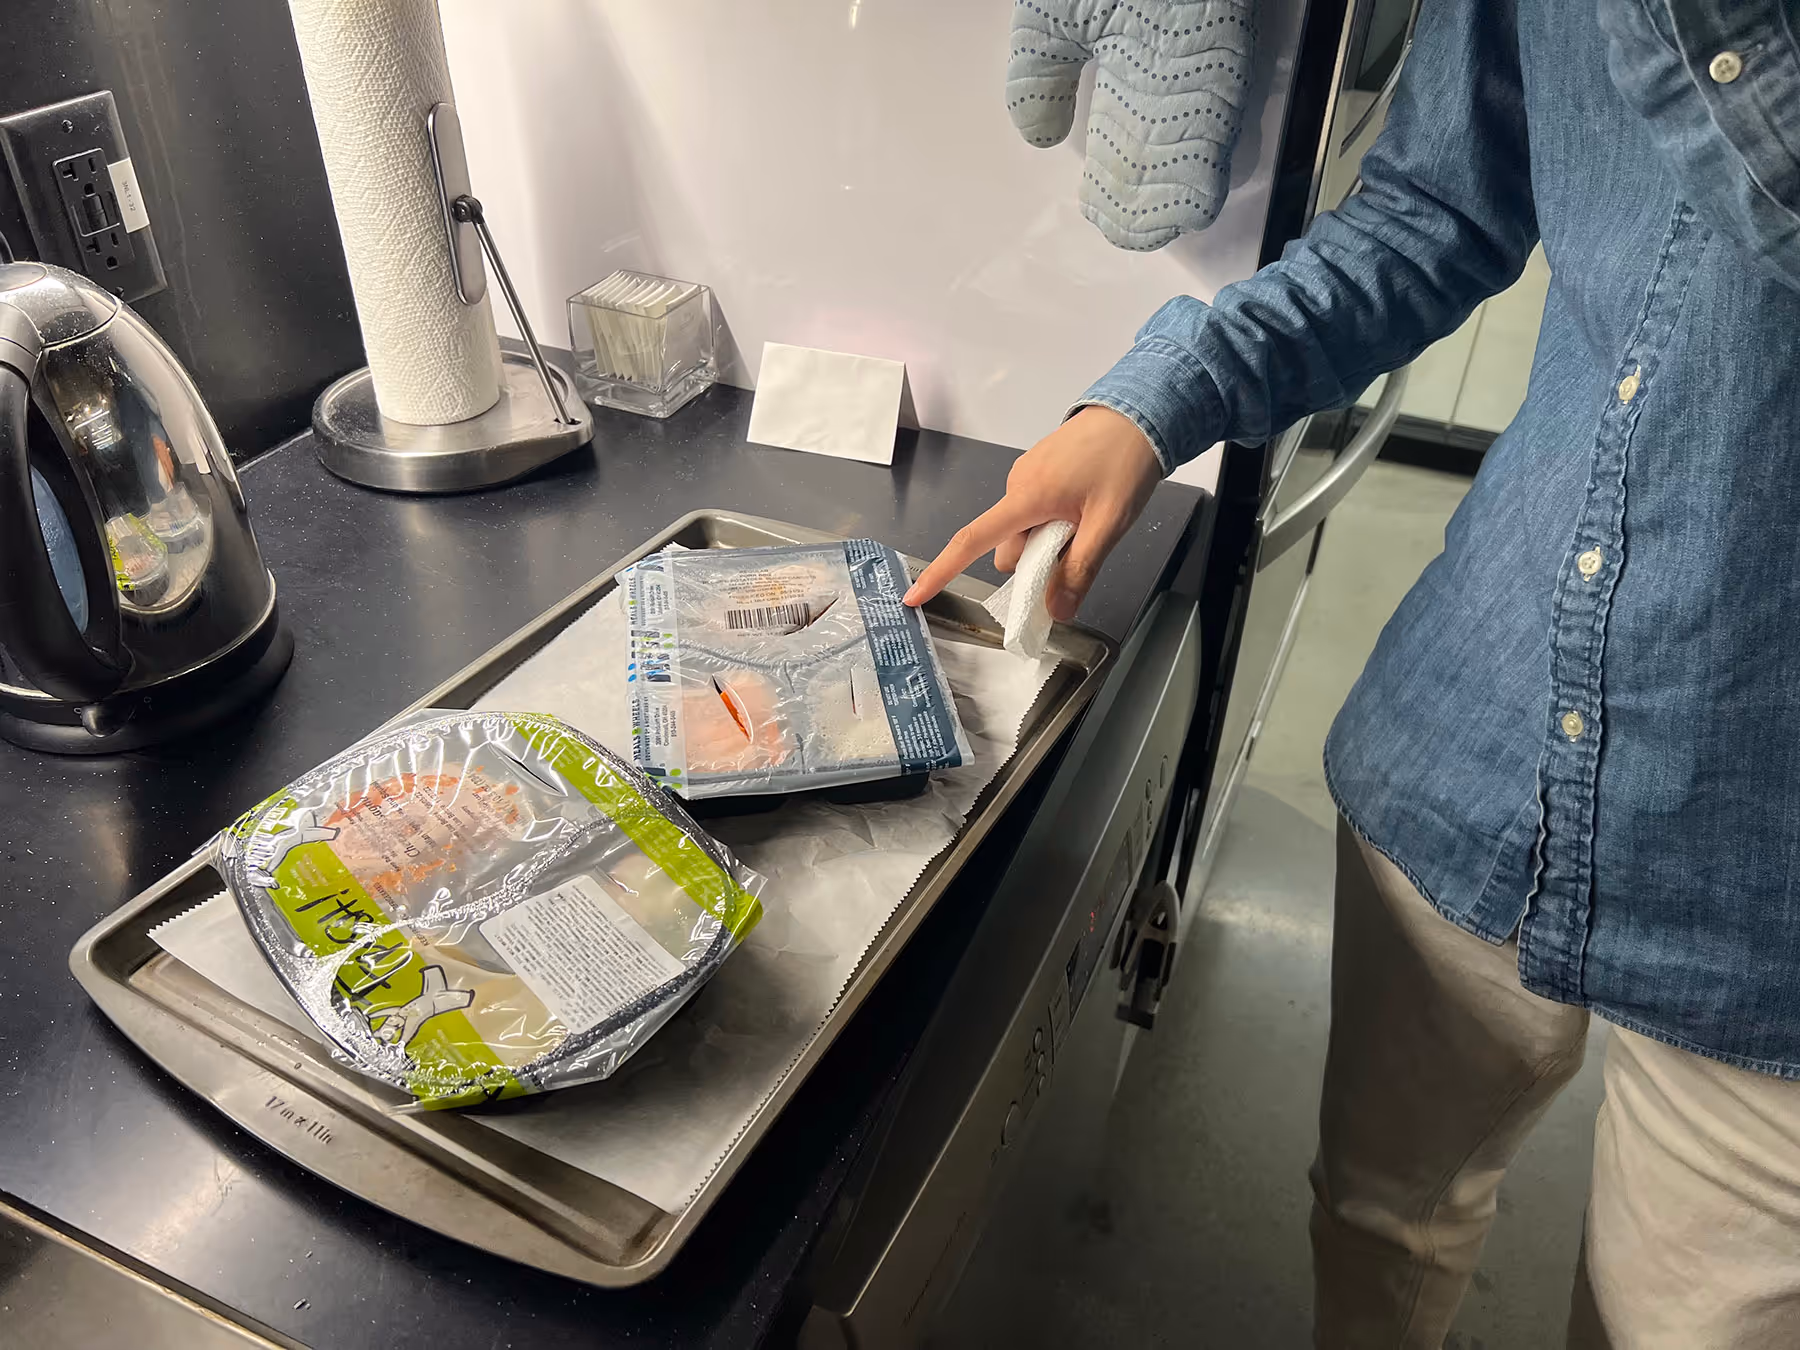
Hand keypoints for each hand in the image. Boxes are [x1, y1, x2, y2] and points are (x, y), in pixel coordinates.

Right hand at [905, 406, 1161, 620]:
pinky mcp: (1039, 467)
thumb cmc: (1124, 463)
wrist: (1141, 410)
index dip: (941, 572)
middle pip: (1008, 546)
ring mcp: (1026, 473)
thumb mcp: (1109, 524)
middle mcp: (1016, 484)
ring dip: (1047, 540)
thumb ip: (1080, 569)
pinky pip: (1034, 508)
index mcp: (1025, 498)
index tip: (913, 596)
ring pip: (1023, 529)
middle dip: (1034, 561)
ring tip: (1089, 520)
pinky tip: (1084, 505)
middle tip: (1080, 547)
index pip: (972, 541)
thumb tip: (1056, 611)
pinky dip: (1051, 520)